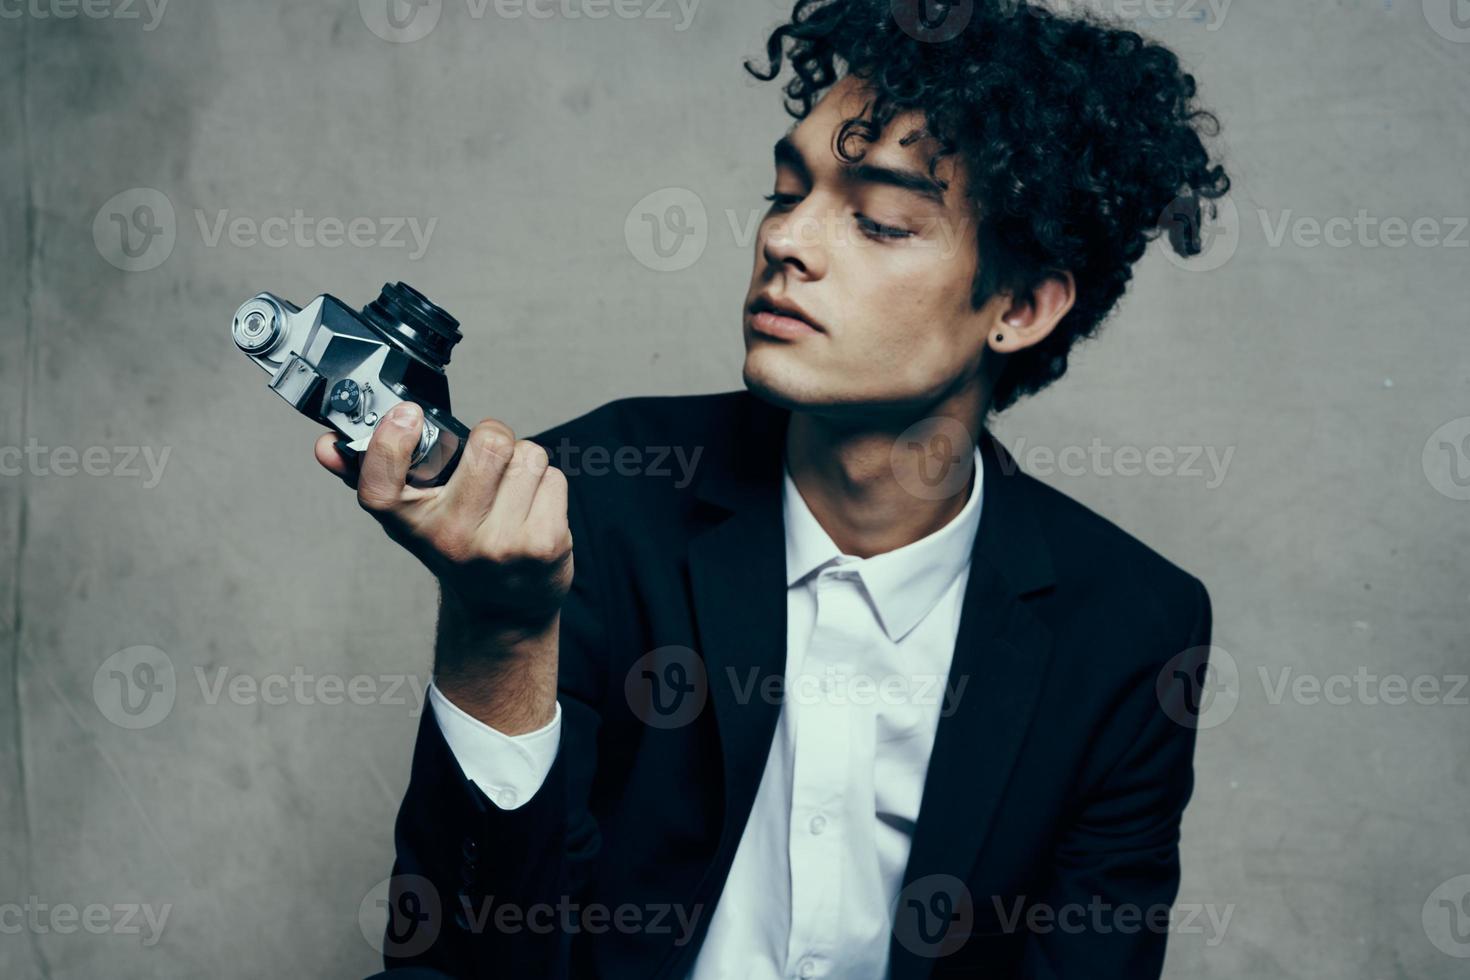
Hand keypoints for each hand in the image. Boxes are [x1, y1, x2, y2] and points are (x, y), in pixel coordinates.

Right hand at [315, 402, 573, 638]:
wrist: (503, 610)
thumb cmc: (455, 547)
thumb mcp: (409, 517)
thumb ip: (370, 473)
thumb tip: (326, 445)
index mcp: (407, 523)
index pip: (381, 480)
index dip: (391, 441)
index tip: (407, 414)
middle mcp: (450, 537)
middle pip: (489, 443)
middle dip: (494, 438)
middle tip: (487, 458)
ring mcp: (499, 544)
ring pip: (528, 456)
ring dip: (524, 464)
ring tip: (509, 493)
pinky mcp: (543, 545)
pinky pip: (553, 480)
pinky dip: (547, 487)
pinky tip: (532, 511)